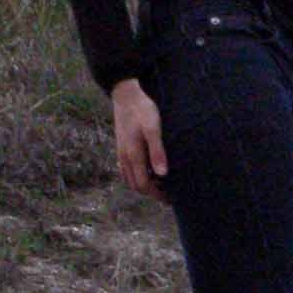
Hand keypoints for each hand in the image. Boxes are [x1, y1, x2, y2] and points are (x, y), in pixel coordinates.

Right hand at [110, 79, 168, 201]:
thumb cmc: (143, 109)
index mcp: (133, 155)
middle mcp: (124, 157)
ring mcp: (121, 152)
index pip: (143, 185)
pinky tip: (148, 170)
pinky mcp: (121, 146)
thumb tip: (162, 174)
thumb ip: (157, 151)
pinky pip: (126, 169)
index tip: (171, 197)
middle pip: (136, 185)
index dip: (157, 194)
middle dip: (151, 192)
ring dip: (143, 185)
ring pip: (129, 178)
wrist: (125, 94)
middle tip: (168, 194)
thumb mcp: (154, 128)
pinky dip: (136, 175)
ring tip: (160, 184)